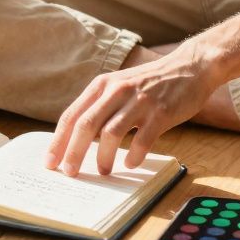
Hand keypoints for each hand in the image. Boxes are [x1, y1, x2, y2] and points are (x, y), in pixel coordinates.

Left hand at [44, 46, 218, 176]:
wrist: (190, 67)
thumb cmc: (150, 82)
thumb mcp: (119, 86)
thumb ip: (100, 107)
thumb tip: (77, 140)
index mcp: (102, 85)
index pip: (72, 116)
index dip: (58, 141)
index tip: (50, 162)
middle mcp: (117, 91)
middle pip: (86, 126)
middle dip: (74, 152)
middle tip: (69, 173)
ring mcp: (139, 101)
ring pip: (111, 134)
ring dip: (104, 157)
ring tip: (103, 171)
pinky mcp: (161, 112)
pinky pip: (142, 140)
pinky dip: (134, 156)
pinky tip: (131, 163)